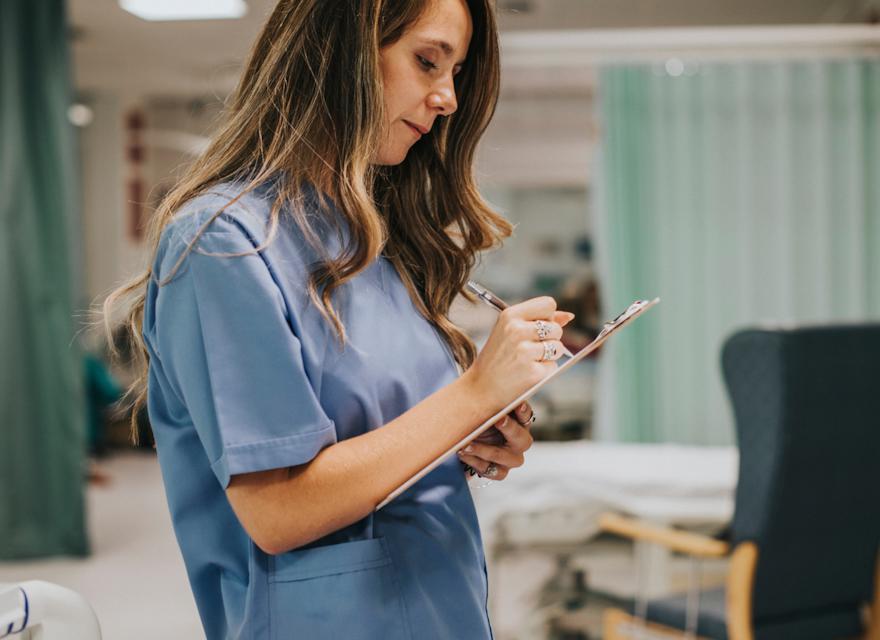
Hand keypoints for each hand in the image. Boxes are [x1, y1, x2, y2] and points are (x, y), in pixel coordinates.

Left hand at [457, 402, 535, 481]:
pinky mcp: (500, 472)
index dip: (523, 411)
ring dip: (485, 450)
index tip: (517, 404)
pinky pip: (490, 470)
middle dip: (510, 429)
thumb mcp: (481, 406)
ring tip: (466, 444)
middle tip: (498, 420)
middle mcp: (519, 441)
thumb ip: (485, 394)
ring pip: (505, 457)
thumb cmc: (477, 418)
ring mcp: (511, 459)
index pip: (526, 416)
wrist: (464, 442)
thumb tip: (476, 376)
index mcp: (519, 422)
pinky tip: (462, 453)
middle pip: (522, 439)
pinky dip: (475, 462)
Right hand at [461, 296, 574, 411]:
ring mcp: (525, 352)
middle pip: (556, 328)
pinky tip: (527, 373)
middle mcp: (517, 331)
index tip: (538, 328)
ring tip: (527, 361)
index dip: (548, 317)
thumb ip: (538, 320)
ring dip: (549, 356)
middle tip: (528, 349)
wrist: (480, 388)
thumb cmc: (496, 358)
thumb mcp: (509, 331)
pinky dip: (544, 371)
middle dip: (549, 339)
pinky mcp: (533, 372)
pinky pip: (553, 366)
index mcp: (510, 315)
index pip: (548, 304)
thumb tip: (569, 316)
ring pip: (558, 347)